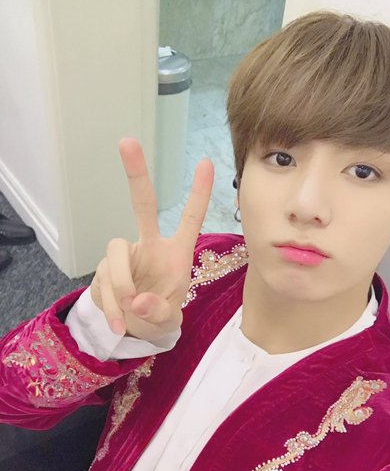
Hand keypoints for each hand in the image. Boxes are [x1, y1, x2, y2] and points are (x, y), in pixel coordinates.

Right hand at [90, 137, 213, 341]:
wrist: (132, 329)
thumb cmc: (158, 315)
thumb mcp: (166, 320)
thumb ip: (157, 312)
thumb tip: (136, 302)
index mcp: (175, 253)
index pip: (190, 219)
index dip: (199, 193)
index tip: (207, 163)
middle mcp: (149, 246)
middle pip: (142, 205)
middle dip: (136, 174)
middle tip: (127, 141)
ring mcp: (124, 256)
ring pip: (114, 256)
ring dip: (120, 286)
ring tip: (128, 313)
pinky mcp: (102, 269)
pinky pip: (102, 283)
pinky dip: (109, 306)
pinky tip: (118, 322)